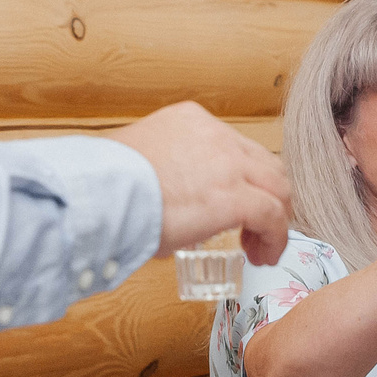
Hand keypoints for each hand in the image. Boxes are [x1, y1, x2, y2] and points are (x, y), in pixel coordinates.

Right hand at [112, 102, 291, 264]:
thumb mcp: (139, 164)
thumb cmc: (106, 184)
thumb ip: (160, 172)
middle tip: (256, 229)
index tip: (237, 206)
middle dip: (267, 197)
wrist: (99, 193)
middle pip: (264, 165)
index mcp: (191, 122)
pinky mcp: (234, 196)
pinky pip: (272, 216)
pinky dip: (276, 237)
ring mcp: (229, 163)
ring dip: (275, 219)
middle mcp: (216, 135)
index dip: (244, 180)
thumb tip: (160, 198)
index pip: (235, 148)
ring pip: (277, 187)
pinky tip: (264, 255)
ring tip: (261, 248)